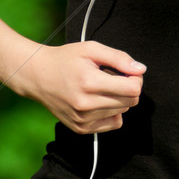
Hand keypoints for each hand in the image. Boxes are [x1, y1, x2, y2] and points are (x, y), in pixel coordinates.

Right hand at [22, 40, 145, 133]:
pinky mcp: (81, 128)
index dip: (136, 78)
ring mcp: (83, 119)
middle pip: (130, 102)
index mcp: (90, 82)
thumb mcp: (92, 49)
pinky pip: (112, 124)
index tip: (127, 71)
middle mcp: (86, 104)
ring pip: (122, 112)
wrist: (38, 76)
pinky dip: (112, 112)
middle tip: (115, 77)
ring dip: (118, 99)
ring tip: (101, 87)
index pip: (133, 89)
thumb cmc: (65, 59)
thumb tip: (140, 70)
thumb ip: (119, 58)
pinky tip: (99, 100)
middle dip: (129, 88)